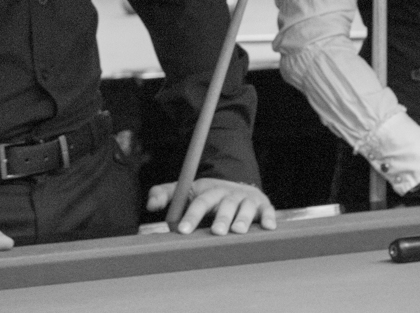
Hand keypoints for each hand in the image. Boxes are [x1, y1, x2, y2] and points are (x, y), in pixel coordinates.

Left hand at [146, 178, 277, 234]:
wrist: (237, 186)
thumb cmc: (208, 196)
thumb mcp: (186, 191)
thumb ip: (165, 194)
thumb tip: (149, 204)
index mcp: (209, 191)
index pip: (199, 202)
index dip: (191, 216)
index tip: (182, 230)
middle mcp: (229, 194)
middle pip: (223, 205)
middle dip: (220, 218)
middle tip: (216, 232)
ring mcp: (247, 200)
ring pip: (245, 208)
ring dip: (242, 219)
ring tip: (238, 231)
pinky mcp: (264, 206)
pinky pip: (268, 212)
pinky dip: (269, 219)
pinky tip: (269, 228)